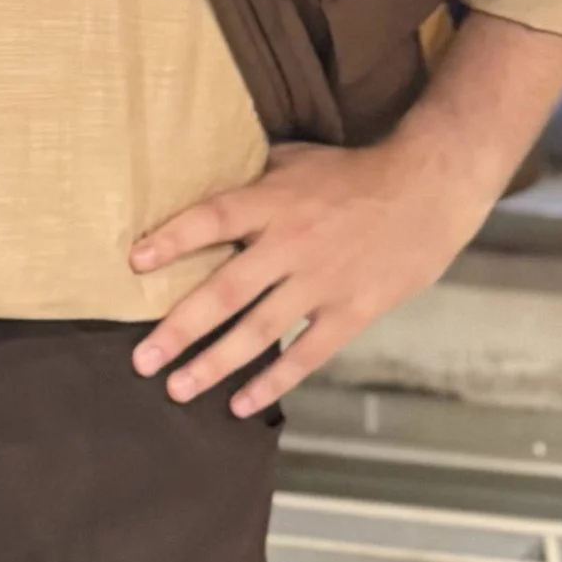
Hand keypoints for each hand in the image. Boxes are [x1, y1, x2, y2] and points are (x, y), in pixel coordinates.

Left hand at [127, 10, 561, 416]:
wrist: (427, 190)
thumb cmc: (353, 172)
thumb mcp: (296, 158)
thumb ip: (250, 175)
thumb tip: (199, 175)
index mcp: (273, 201)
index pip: (212, 218)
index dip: (172, 239)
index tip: (134, 262)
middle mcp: (291, 245)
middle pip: (225, 291)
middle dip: (179, 328)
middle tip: (142, 359)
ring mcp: (321, 283)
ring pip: (258, 331)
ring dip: (214, 363)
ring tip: (176, 389)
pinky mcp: (350, 311)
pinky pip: (305, 354)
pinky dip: (272, 381)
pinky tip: (241, 403)